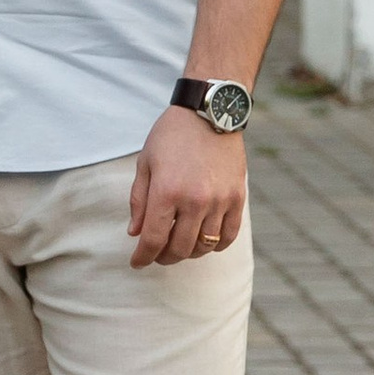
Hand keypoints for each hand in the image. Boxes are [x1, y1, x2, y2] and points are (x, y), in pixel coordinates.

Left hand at [127, 110, 247, 269]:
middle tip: (156, 255)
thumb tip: (136, 234)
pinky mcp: (237, 198)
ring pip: (204, 246)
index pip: (153, 239)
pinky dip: (215, 245)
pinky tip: (205, 242)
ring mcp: (219, 201)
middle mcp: (194, 201)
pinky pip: (228, 235)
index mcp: (166, 191)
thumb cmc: (171, 135)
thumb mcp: (146, 163)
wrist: (209, 112)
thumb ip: (139, 200)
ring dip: (188, 253)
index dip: (142, 256)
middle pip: (179, 248)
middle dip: (163, 258)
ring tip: (179, 247)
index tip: (137, 262)